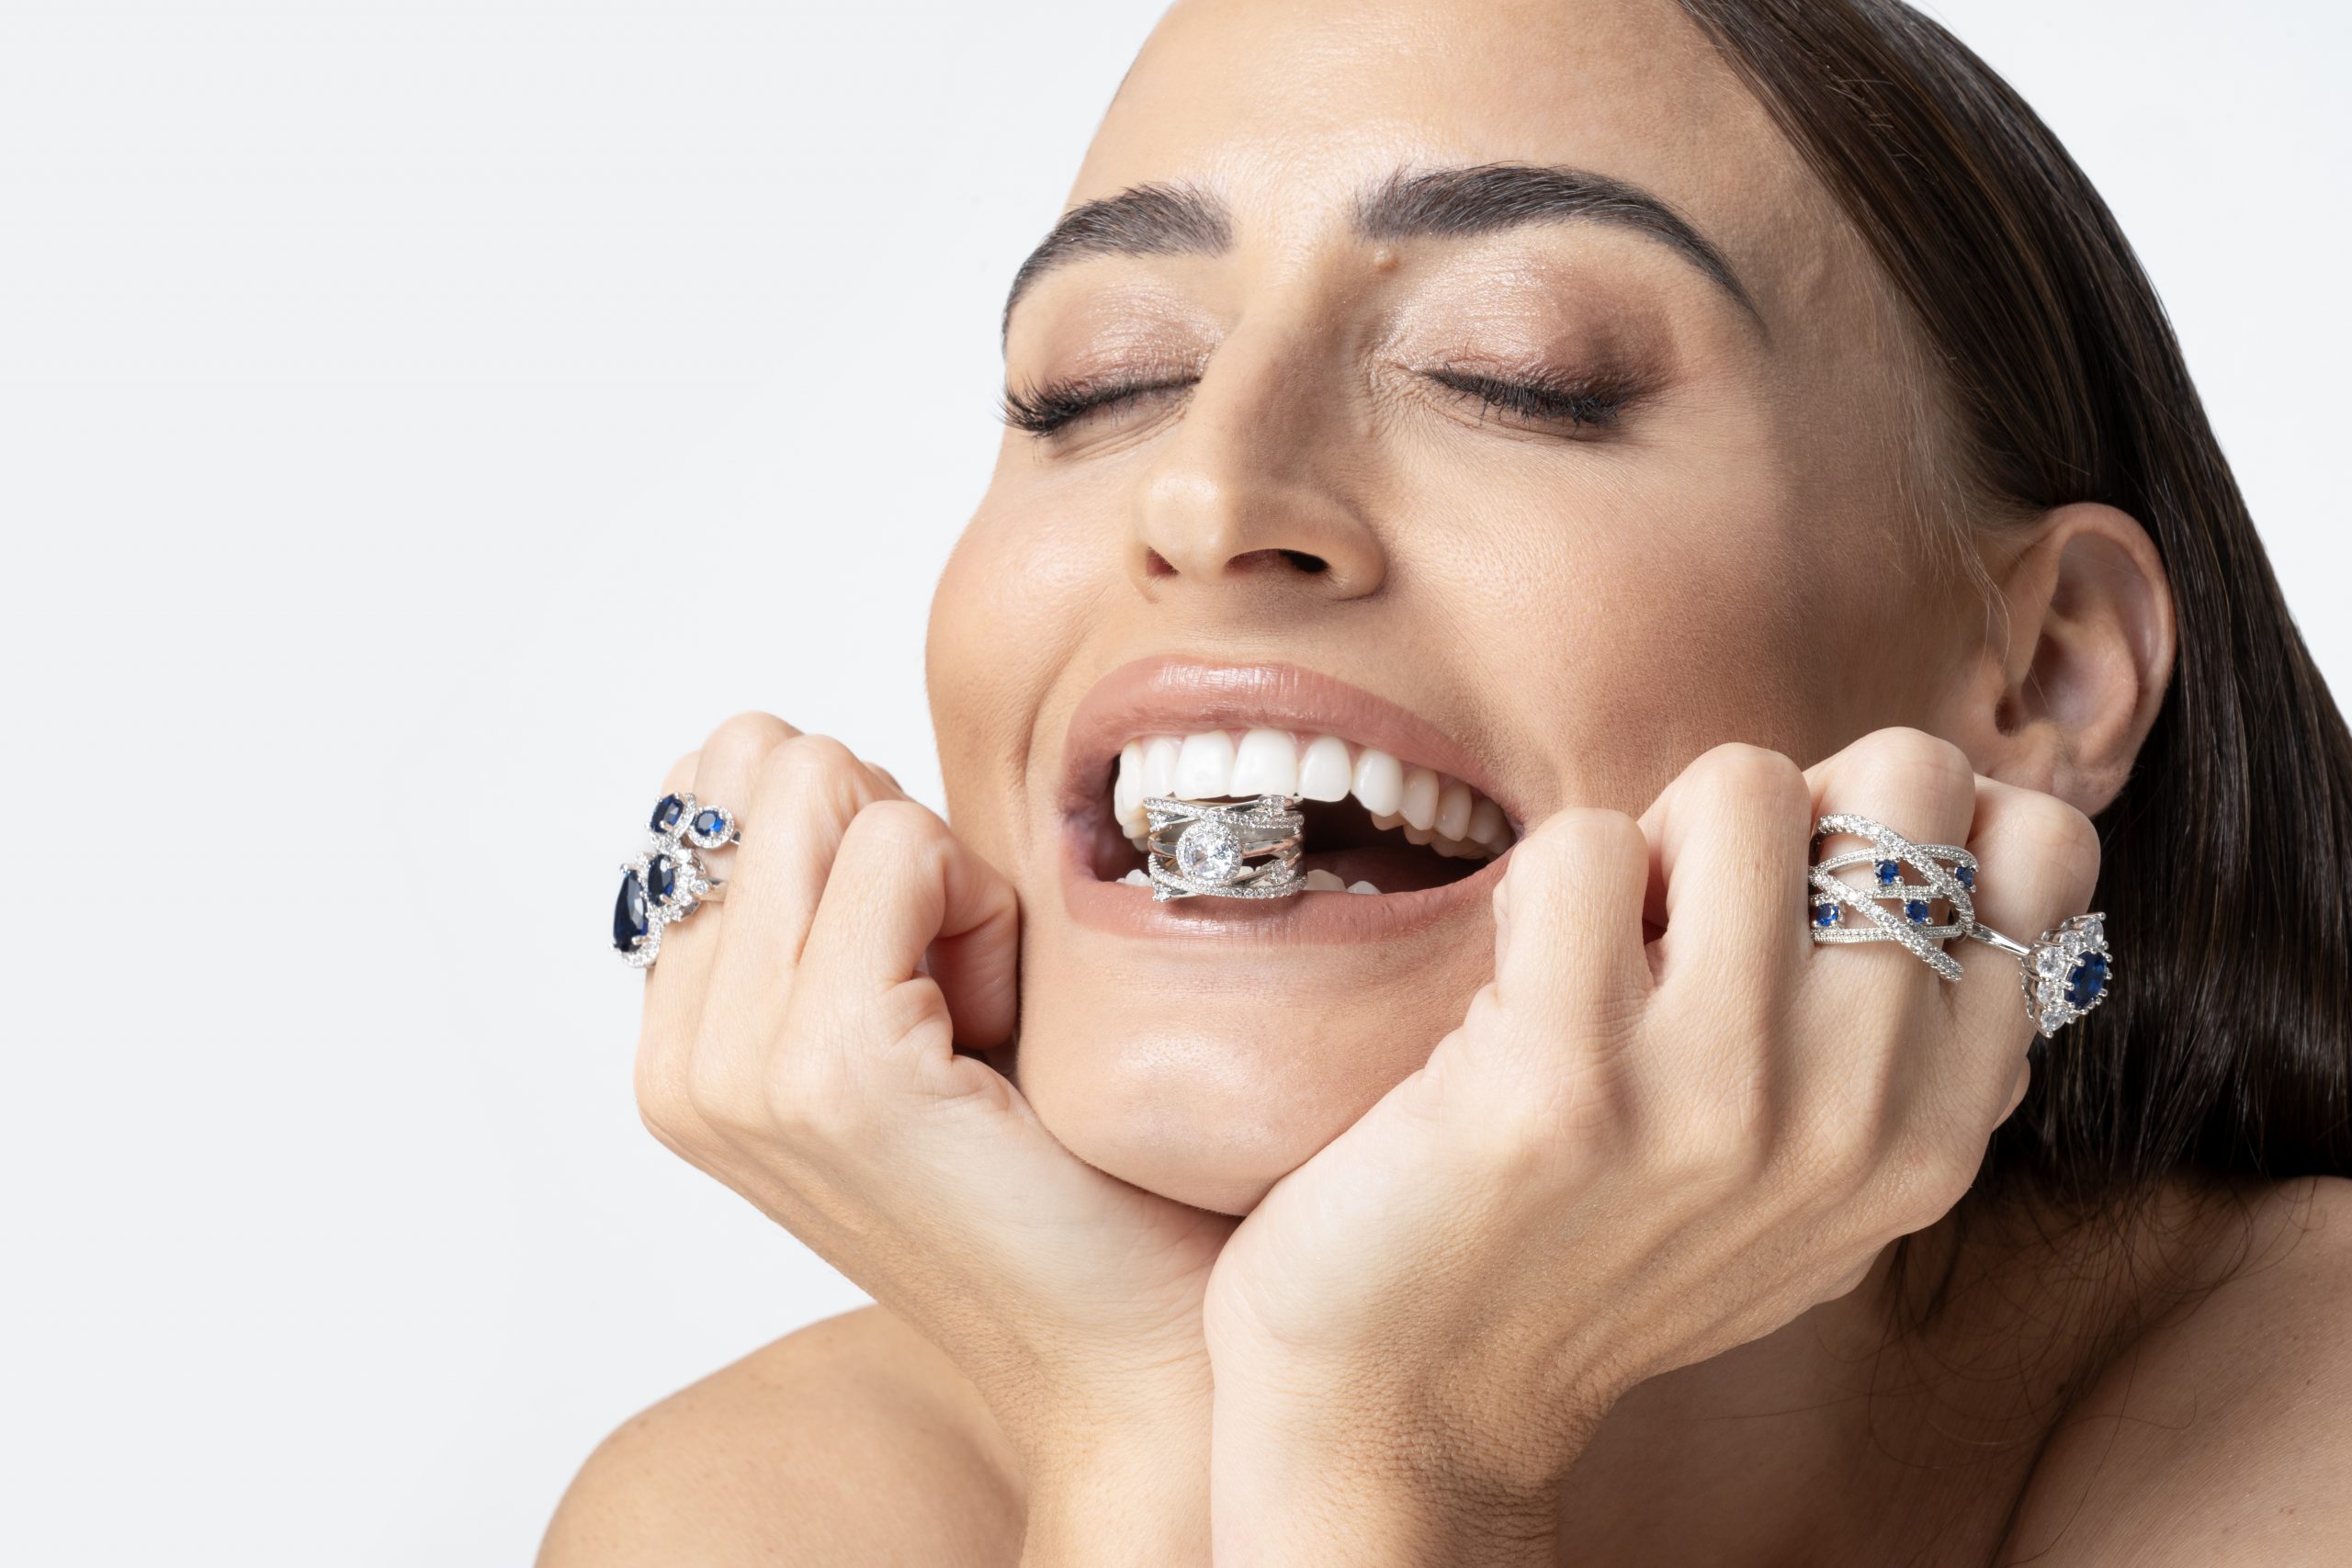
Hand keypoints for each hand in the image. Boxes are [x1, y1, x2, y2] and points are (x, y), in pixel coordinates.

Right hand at [631, 714, 1228, 1565]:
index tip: (924, 955)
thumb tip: (787, 746)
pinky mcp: (829, 1067)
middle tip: (963, 986)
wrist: (1129, 1345)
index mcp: (683, 1039)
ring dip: (944, 872)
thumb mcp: (906, 1009)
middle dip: (897, 836)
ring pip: (826, 787)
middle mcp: (681, 1058)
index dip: (861, 826)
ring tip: (982, 1012)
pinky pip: (902, 847)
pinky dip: (985, 908)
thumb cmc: (1052, 1171)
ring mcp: (739, 1068)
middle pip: (767, 764)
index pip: (723, 781)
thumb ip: (821, 897)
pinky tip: (1005, 1030)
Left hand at [1200, 729, 2092, 1565]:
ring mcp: (1719, 1095)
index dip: (1901, 822)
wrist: (1420, 1394)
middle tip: (1693, 907)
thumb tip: (1997, 826)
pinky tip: (1514, 991)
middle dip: (1783, 804)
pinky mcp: (1565, 1081)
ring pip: (1741, 787)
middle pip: (1903, 778)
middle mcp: (1859, 1111)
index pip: (2039, 847)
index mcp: (1938, 1128)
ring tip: (1597, 954)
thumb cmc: (1602, 1252)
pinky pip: (1582, 848)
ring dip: (1649, 841)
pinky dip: (1532, 890)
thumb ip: (1913, 1044)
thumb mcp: (1815, 1188)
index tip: (1809, 888)